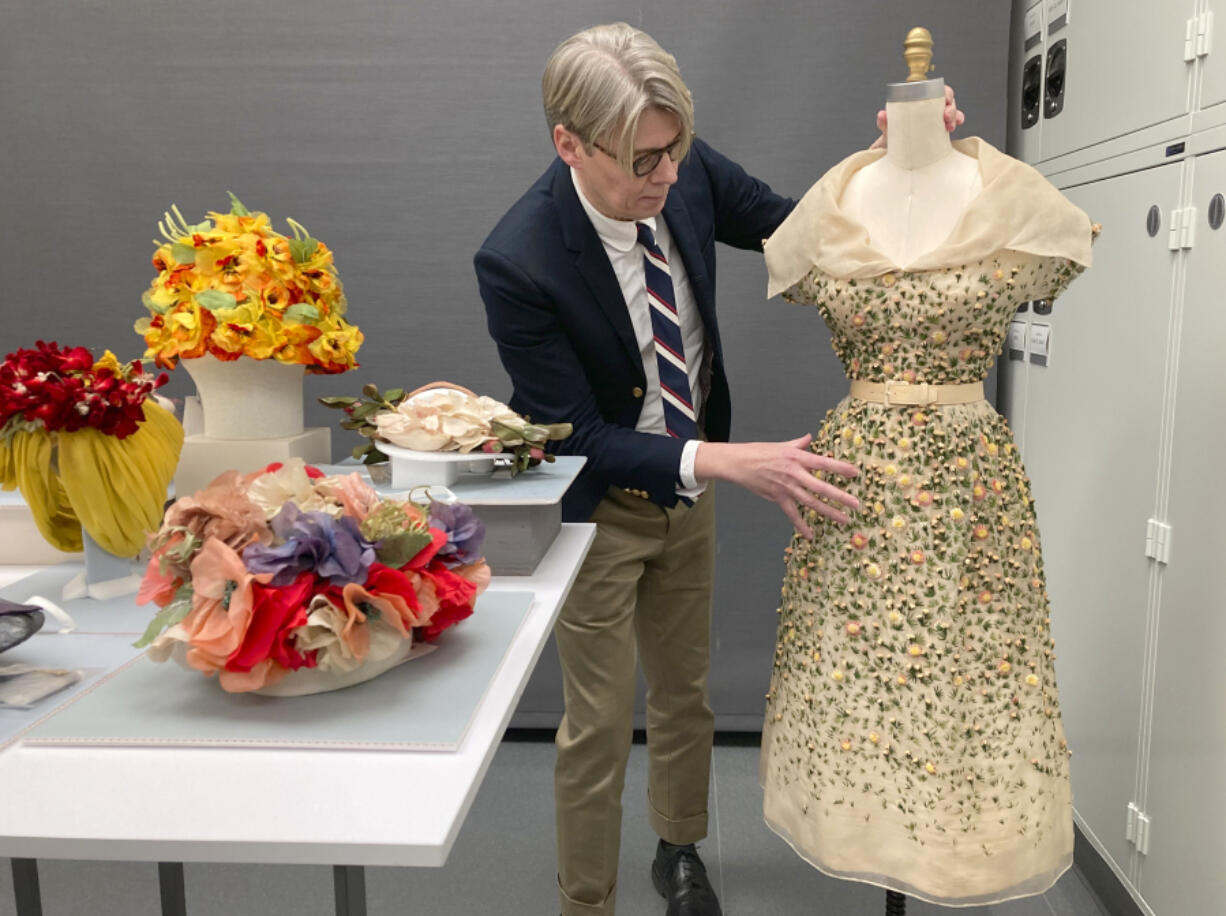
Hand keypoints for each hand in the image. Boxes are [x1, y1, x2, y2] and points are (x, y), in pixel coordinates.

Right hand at [694, 435, 859, 538]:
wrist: (738, 462)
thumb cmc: (759, 452)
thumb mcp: (781, 445)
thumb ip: (798, 444)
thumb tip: (810, 438)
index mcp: (797, 457)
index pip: (824, 463)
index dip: (840, 468)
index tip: (856, 473)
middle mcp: (794, 473)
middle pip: (821, 487)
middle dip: (840, 496)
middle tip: (856, 504)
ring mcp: (786, 487)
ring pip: (811, 502)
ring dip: (829, 512)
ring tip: (844, 519)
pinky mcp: (777, 497)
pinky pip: (792, 514)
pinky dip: (801, 525)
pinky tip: (811, 535)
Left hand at [871, 84, 964, 149]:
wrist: (893, 150)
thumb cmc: (891, 134)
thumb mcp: (888, 128)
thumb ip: (884, 122)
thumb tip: (882, 115)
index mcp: (919, 100)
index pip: (936, 91)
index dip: (946, 92)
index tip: (946, 99)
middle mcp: (930, 107)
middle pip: (947, 101)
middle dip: (951, 107)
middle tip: (946, 117)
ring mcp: (936, 118)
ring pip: (952, 111)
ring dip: (954, 116)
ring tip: (949, 127)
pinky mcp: (939, 129)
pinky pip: (952, 123)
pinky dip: (956, 122)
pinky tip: (955, 126)